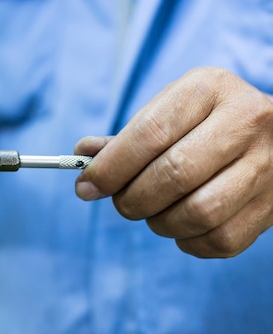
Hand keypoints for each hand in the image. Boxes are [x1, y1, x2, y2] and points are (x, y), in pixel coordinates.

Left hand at [75, 67, 272, 257]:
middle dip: (131, 199)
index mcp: (209, 89)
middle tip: (121, 202)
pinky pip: (220, 239)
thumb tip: (83, 157)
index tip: (86, 187)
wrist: (271, 137)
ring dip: (160, 222)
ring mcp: (267, 165)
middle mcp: (246, 122)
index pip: (150, 133)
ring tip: (154, 212)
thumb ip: (127, 138)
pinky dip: (188, 241)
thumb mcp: (169, 112)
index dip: (111, 167)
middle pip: (173, 175)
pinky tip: (183, 225)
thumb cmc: (204, 124)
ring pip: (198, 213)